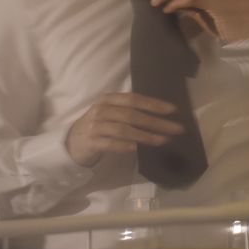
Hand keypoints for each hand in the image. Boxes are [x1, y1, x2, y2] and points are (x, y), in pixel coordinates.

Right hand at [66, 93, 184, 166]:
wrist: (72, 142)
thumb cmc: (98, 126)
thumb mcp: (111, 113)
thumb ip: (129, 112)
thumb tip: (160, 117)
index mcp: (108, 99)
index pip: (134, 99)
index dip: (153, 104)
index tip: (173, 110)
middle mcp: (102, 110)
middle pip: (132, 115)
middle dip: (156, 122)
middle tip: (175, 129)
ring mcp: (95, 126)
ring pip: (124, 129)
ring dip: (145, 135)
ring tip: (162, 141)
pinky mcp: (91, 142)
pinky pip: (110, 143)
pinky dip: (123, 146)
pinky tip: (136, 149)